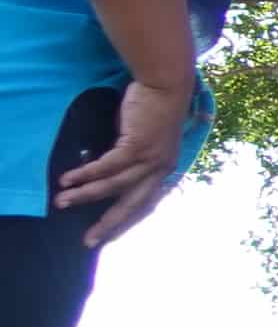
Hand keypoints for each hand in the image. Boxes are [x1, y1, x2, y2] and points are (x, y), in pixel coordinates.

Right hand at [54, 74, 192, 248]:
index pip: (147, 204)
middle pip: (133, 205)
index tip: (110, 237)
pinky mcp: (137, 146)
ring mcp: (150, 159)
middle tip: (89, 241)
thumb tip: (102, 170)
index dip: (128, 221)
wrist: (165, 84)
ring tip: (61, 203)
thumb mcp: (141, 140)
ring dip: (85, 196)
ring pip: (114, 186)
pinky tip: (68, 180)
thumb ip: (127, 158)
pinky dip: (86, 174)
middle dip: (109, 225)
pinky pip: (107, 167)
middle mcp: (161, 169)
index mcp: (165, 170)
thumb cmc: (151, 109)